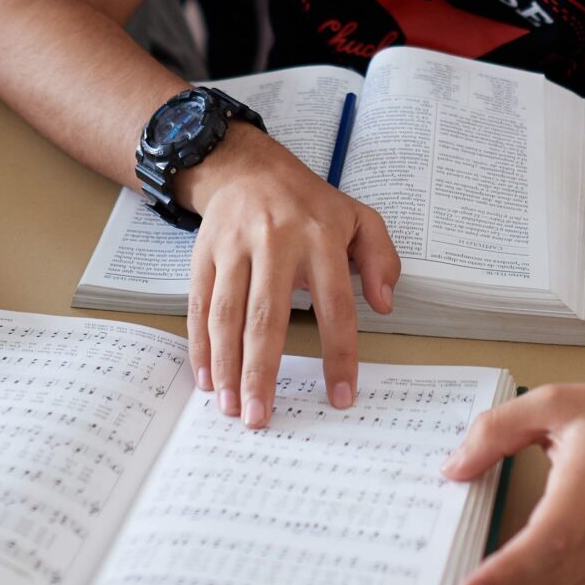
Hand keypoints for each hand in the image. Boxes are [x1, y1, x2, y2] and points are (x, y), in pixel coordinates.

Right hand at [179, 126, 398, 424]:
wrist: (248, 167)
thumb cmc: (309, 203)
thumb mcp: (359, 218)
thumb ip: (381, 259)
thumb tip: (385, 304)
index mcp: (320, 237)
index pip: (334, 305)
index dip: (338, 354)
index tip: (341, 396)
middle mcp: (274, 241)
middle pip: (267, 316)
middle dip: (262, 371)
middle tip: (262, 417)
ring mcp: (234, 247)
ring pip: (226, 313)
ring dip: (227, 365)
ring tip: (231, 407)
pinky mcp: (204, 253)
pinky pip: (199, 304)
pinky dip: (200, 344)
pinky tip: (207, 377)